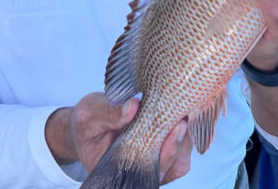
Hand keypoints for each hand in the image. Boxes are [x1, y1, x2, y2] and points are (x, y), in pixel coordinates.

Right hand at [45, 93, 193, 182]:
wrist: (91, 124)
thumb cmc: (89, 122)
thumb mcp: (91, 113)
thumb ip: (109, 112)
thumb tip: (133, 106)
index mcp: (120, 169)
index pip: (149, 169)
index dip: (166, 152)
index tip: (176, 127)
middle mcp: (141, 171)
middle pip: (172, 165)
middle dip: (180, 140)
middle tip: (184, 115)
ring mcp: (155, 163)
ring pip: (182, 157)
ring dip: (186, 135)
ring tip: (185, 110)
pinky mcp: (165, 149)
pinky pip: (184, 146)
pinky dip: (188, 131)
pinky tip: (184, 112)